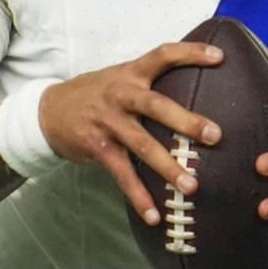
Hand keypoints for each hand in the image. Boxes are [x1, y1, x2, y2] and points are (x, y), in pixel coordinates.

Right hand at [38, 41, 223, 225]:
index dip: (190, 52)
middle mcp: (120, 95)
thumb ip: (148, 81)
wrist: (48, 111)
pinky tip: (154, 215)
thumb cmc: (94, 94)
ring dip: (168, 167)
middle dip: (186, 121)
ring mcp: (108, 123)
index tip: (219, 56)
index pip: (162, 55)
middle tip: (215, 135)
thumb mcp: (118, 77)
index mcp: (130, 73)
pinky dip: (139, 197)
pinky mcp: (98, 148)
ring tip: (191, 186)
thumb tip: (194, 87)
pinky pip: (122, 175)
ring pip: (142, 146)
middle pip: (156, 105)